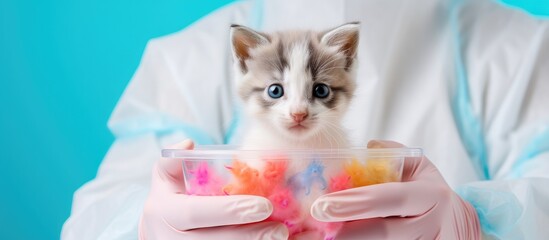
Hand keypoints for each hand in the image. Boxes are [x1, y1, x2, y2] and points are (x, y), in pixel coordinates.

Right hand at [139, 139, 288, 239]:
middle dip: (249, 235)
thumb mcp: (164, 179)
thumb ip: (173, 160)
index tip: (264, 206)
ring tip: (281, 237)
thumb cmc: (167, 202)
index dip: (230, 210)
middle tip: (280, 229)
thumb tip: (188, 143)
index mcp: (164, 213)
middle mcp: (171, 239)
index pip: (196, 212)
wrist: (158, 235)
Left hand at [310, 140, 480, 238]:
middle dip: (347, 230)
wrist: (454, 227)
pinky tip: (336, 238)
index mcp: (430, 196)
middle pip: (384, 232)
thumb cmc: (428, 192)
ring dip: (349, 239)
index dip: (356, 203)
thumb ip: (392, 155)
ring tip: (319, 234)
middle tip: (316, 222)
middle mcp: (430, 225)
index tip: (324, 204)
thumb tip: (366, 146)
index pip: (390, 199)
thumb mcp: (419, 167)